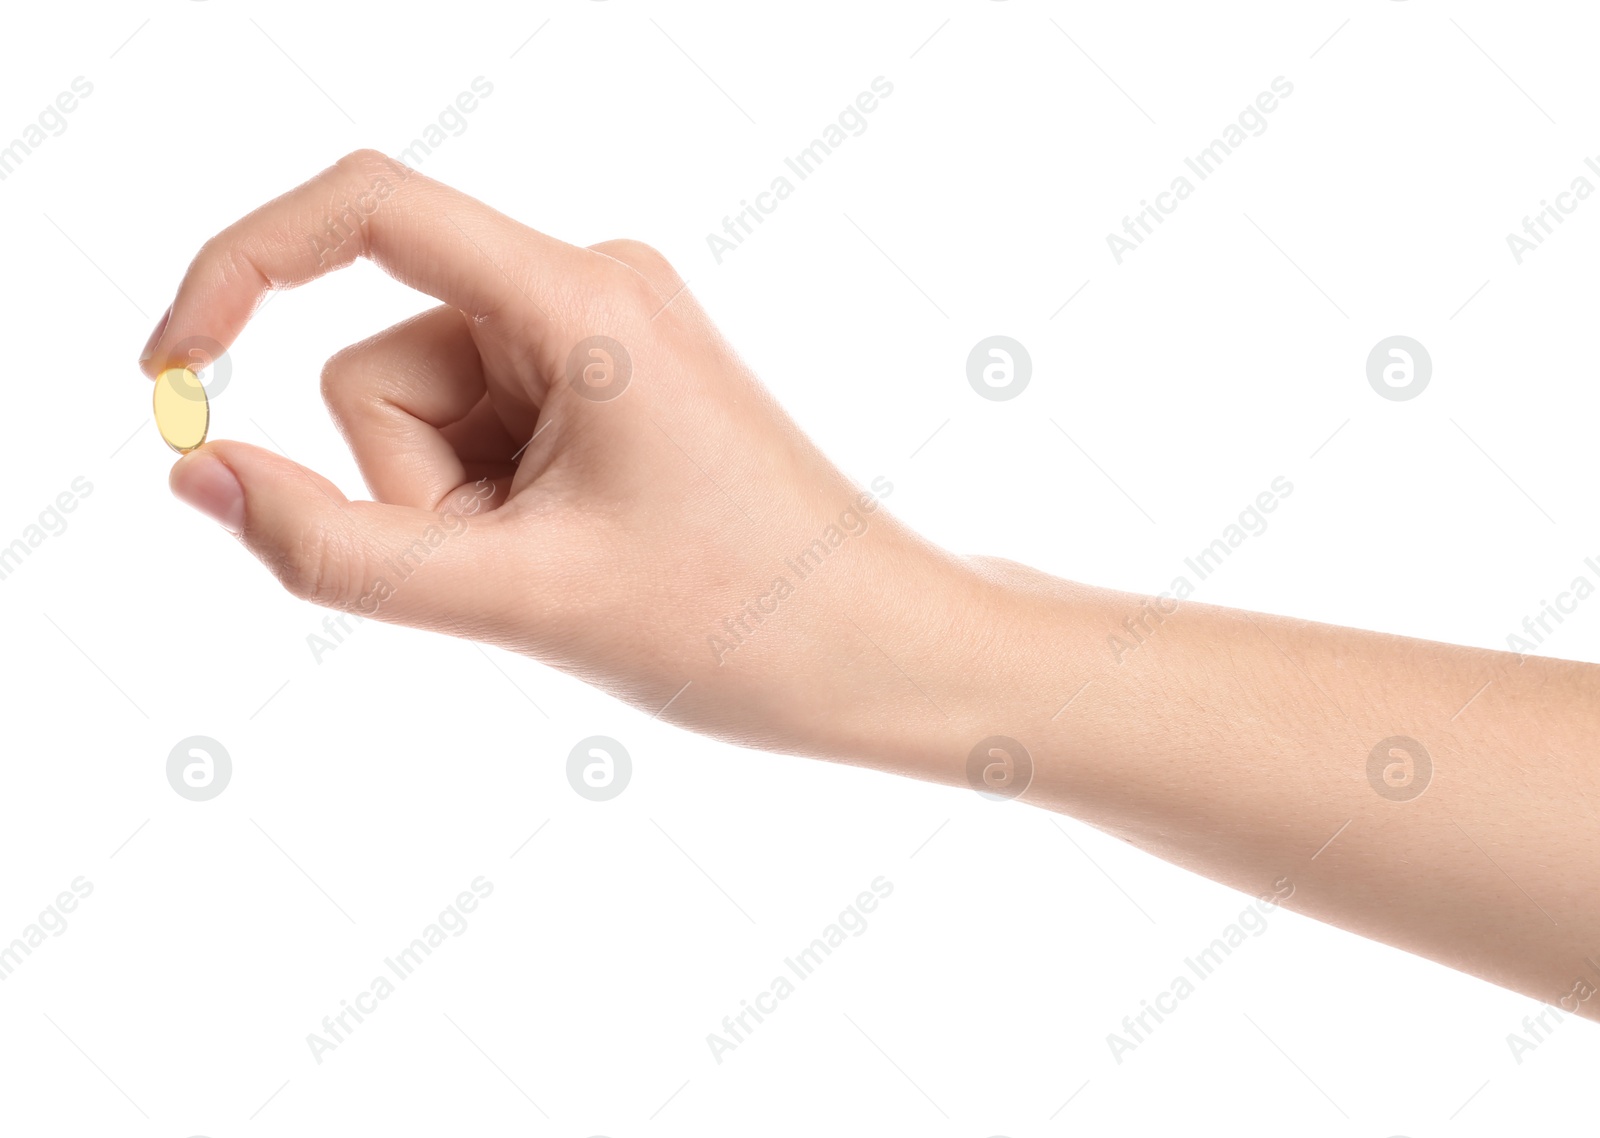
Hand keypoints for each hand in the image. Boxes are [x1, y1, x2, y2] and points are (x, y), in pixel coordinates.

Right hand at [141, 150, 968, 758]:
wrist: (881, 653)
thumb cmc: (743, 624)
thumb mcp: (515, 595)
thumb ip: (335, 548)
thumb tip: (196, 475)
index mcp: (581, 299)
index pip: (365, 211)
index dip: (239, 267)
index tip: (168, 367)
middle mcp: (587, 289)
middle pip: (381, 367)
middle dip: (413, 490)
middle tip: (525, 570)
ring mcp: (596, 339)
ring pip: (422, 415)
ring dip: (455, 512)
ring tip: (563, 570)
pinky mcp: (602, 386)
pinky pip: (475, 436)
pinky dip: (490, 510)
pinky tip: (579, 555)